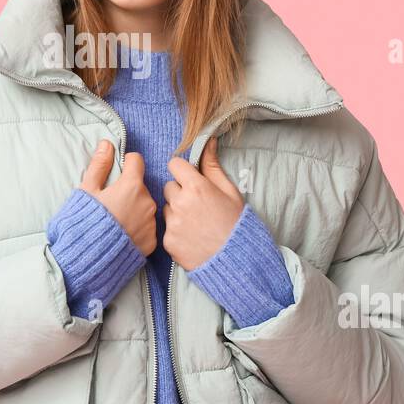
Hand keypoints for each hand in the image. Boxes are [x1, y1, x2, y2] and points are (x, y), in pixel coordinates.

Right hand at [79, 140, 157, 256]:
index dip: (125, 164)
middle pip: (140, 186)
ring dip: (135, 209)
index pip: (136, 161)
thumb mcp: (86, 190)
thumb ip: (99, 165)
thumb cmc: (84, 221)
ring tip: (116, 222)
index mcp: (132, 185)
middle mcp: (147, 201)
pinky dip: (137, 228)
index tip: (116, 173)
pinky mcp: (152, 241)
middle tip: (111, 204)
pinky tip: (122, 235)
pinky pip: (147, 227)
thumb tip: (107, 143)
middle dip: (128, 190)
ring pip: (145, 206)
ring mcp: (152, 223)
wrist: (88, 259)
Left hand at [163, 136, 244, 269]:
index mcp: (196, 186)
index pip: (174, 165)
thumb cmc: (236, 224)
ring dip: (176, 211)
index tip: (190, 179)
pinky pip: (166, 229)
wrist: (237, 260)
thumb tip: (208, 142)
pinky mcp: (168, 241)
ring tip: (195, 223)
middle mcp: (180, 202)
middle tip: (196, 205)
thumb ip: (213, 166)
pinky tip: (191, 237)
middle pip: (169, 187)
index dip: (182, 171)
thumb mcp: (230, 192)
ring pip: (166, 208)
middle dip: (179, 192)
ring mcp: (172, 223)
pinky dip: (176, 231)